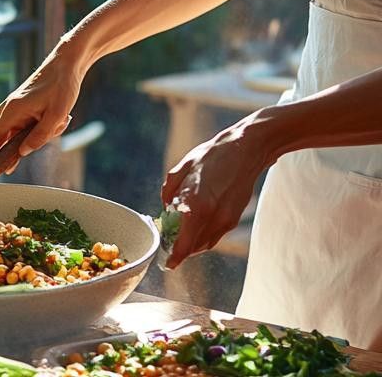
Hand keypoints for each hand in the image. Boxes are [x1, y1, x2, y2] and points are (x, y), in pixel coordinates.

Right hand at [0, 50, 85, 169]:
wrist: (65, 65)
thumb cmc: (61, 86)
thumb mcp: (56, 115)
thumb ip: (40, 136)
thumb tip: (23, 153)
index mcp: (12, 111)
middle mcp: (9, 110)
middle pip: (11, 140)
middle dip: (32, 142)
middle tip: (54, 128)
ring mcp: (15, 109)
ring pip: (23, 134)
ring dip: (42, 133)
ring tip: (60, 119)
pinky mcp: (22, 108)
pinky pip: (28, 127)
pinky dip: (43, 126)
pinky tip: (58, 118)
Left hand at [161, 115, 273, 267]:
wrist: (248, 149)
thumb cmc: (213, 155)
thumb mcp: (183, 167)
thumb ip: (169, 190)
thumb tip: (166, 207)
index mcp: (197, 204)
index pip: (184, 242)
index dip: (175, 256)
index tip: (168, 264)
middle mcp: (213, 216)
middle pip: (193, 247)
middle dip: (179, 250)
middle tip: (167, 246)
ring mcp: (227, 219)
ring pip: (204, 244)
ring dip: (191, 245)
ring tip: (178, 237)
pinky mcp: (234, 218)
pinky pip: (214, 236)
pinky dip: (202, 237)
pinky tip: (193, 228)